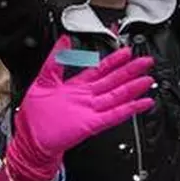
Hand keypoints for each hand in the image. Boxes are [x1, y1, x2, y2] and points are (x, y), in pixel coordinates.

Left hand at [13, 37, 153, 159]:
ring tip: (148, 79)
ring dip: (133, 88)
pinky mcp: (92, 124)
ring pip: (117, 96)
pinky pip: (115, 115)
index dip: (114, 60)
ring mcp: (91, 110)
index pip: (100, 69)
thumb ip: (55, 60)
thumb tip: (63, 41)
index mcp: (76, 86)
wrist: (31, 139)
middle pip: (113, 81)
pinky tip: (141, 103)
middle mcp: (87, 97)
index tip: (126, 52)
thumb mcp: (43, 80)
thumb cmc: (35, 115)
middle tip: (145, 61)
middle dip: (130, 71)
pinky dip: (130, 109)